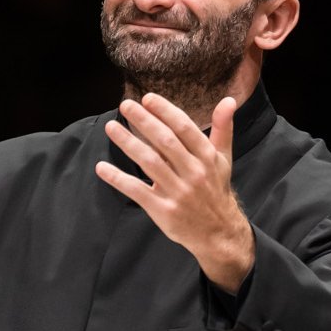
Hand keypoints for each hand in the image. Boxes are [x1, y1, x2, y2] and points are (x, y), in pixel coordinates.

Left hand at [96, 93, 254, 291]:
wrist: (218, 232)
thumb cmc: (215, 189)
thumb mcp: (223, 159)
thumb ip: (223, 128)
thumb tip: (228, 100)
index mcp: (207, 157)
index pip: (185, 128)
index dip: (165, 112)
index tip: (147, 98)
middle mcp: (194, 173)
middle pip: (165, 142)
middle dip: (144, 121)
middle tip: (125, 105)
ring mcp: (178, 192)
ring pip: (149, 162)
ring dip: (128, 143)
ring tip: (111, 127)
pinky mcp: (163, 210)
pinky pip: (137, 191)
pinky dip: (118, 179)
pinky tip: (102, 168)